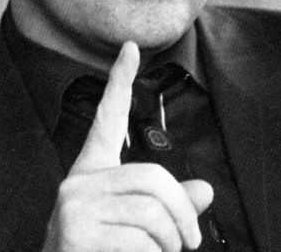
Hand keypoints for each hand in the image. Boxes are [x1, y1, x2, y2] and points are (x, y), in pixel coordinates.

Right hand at [42, 41, 213, 251]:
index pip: (107, 118)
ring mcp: (74, 207)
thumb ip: (167, 204)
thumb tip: (206, 191)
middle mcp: (78, 182)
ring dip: (170, 243)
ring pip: (152, 213)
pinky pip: (140, 242)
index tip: (131, 48)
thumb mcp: (132, 224)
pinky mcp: (76, 234)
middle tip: (189, 241)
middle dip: (182, 214)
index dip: (120, 81)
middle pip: (153, 178)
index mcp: (91, 172)